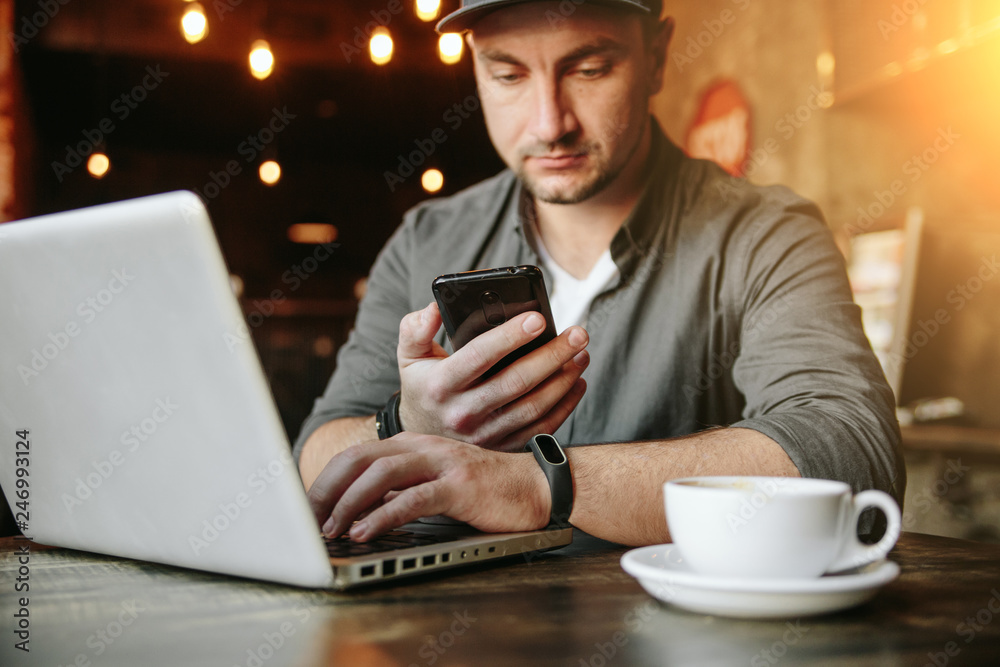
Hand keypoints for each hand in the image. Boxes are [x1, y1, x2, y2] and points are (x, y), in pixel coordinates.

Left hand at [307, 432, 549, 540]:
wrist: (536, 485)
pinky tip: (367, 532)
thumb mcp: (434, 481)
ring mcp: (441, 463)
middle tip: (308, 520)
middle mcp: (422, 446)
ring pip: (380, 476)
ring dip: (348, 504)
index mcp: (412, 443)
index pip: (356, 455)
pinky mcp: (459, 485)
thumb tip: (358, 510)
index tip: (307, 508)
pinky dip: (383, 516)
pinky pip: (412, 498)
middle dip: (327, 490)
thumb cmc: (484, 487)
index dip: (326, 481)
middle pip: (359, 460)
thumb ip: (400, 488)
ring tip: (332, 529)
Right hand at [395, 302, 588, 451]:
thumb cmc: (422, 388)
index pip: (479, 356)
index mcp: (441, 385)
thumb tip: (433, 309)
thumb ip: (415, 329)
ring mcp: (486, 435)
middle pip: (516, 381)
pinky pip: (541, 428)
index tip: (538, 318)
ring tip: (582, 353)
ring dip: (564, 378)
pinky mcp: (503, 447)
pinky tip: (577, 382)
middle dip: (552, 354)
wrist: (422, 442)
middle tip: (578, 333)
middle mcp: (464, 413)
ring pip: (534, 406)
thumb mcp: (408, 357)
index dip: (510, 337)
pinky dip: (565, 405)